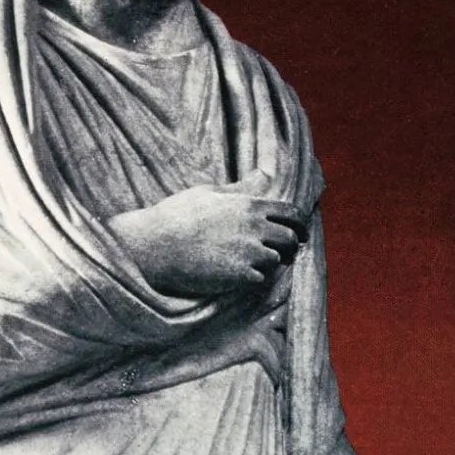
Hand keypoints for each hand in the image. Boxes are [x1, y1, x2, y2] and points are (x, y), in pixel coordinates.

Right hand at [109, 172, 307, 295]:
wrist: (154, 244)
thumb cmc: (177, 215)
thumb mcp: (210, 192)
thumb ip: (242, 188)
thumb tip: (264, 174)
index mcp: (249, 205)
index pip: (291, 213)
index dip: (299, 224)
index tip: (299, 233)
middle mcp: (255, 227)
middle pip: (290, 239)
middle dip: (288, 246)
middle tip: (280, 253)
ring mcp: (249, 252)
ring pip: (277, 260)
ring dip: (269, 263)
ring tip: (251, 263)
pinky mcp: (240, 275)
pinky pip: (261, 279)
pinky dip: (254, 278)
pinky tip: (237, 275)